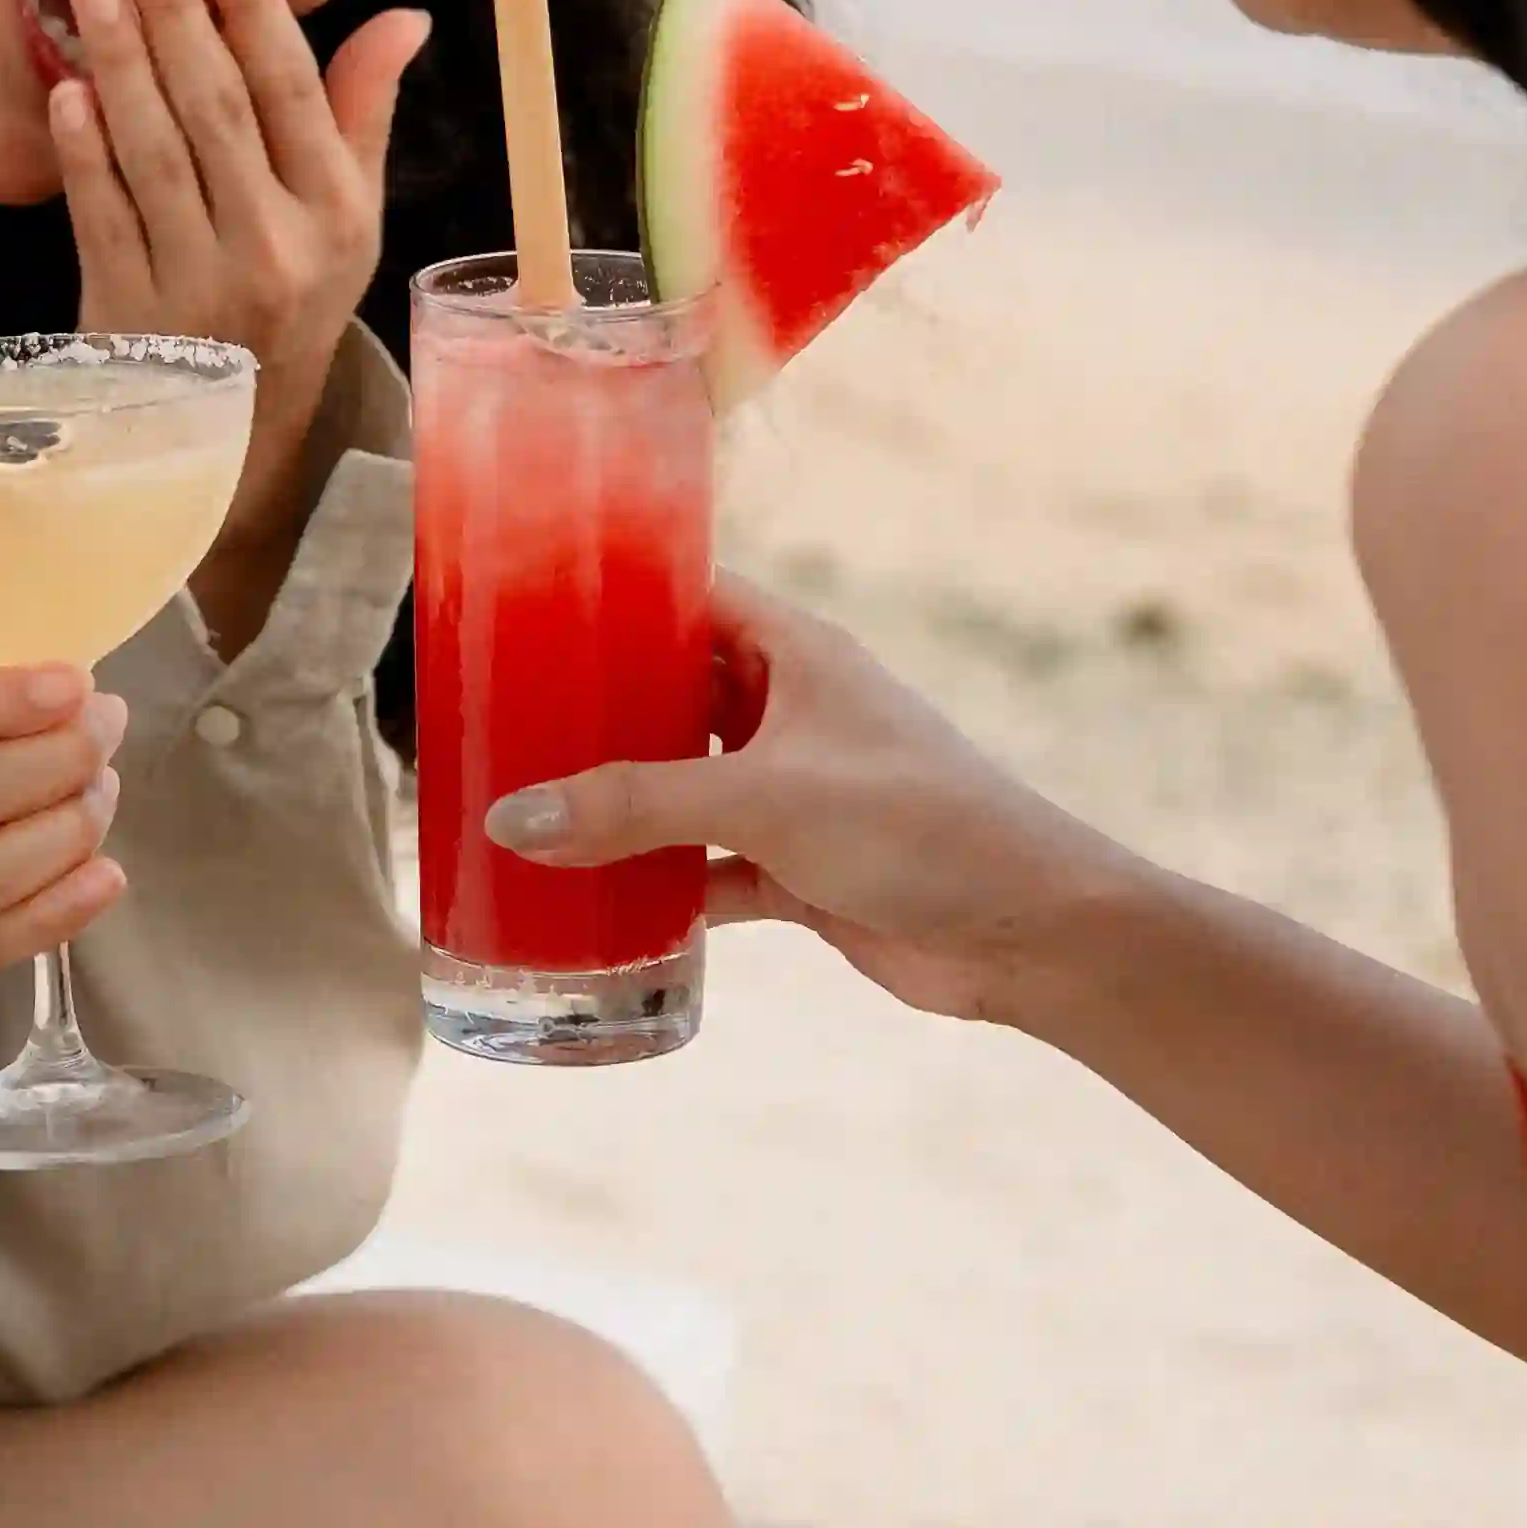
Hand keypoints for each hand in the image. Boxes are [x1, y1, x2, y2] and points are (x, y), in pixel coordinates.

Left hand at [51, 0, 423, 517]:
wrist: (233, 428)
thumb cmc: (296, 292)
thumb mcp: (351, 217)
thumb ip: (363, 111)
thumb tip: (407, 15)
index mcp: (335, 215)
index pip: (293, 93)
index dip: (256, 11)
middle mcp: (273, 248)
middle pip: (217, 110)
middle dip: (176, 13)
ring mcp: (197, 284)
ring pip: (155, 153)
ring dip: (121, 60)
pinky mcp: (129, 314)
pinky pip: (103, 215)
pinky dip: (84, 151)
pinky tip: (68, 88)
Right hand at [486, 586, 1128, 1025]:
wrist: (1027, 930)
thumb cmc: (918, 827)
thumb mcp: (764, 798)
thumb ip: (637, 806)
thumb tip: (514, 819)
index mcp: (795, 653)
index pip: (689, 597)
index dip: (615, 599)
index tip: (525, 612)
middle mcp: (792, 711)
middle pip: (673, 695)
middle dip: (598, 713)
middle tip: (499, 723)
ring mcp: (795, 792)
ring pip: (683, 786)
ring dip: (619, 805)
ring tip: (524, 812)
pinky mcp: (800, 868)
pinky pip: (707, 867)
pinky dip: (658, 886)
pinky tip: (593, 905)